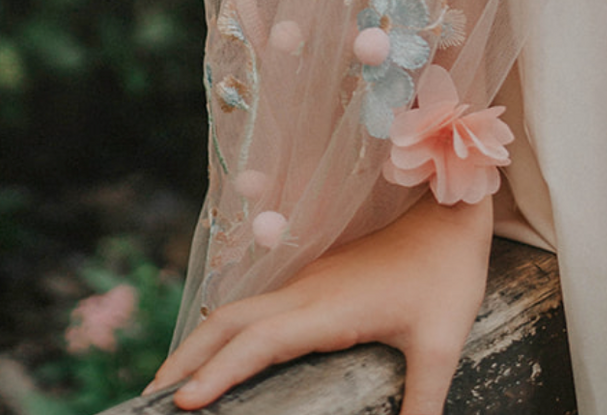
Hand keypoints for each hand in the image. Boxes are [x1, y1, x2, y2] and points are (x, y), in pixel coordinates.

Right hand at [148, 192, 493, 414]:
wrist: (455, 211)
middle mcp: (308, 292)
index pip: (258, 342)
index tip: (184, 402)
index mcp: (328, 308)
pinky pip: (259, 307)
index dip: (220, 371)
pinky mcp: (318, 280)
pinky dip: (229, 332)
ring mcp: (309, 282)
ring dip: (203, 342)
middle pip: (230, 322)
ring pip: (240, 310)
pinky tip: (226, 353)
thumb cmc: (449, 275)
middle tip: (152, 398)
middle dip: (188, 359)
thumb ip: (422, 403)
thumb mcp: (441, 345)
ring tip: (175, 382)